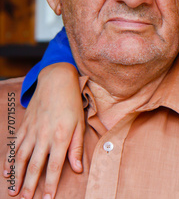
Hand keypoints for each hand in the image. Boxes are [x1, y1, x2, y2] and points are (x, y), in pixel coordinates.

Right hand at [3, 63, 84, 198]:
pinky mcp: (24, 126)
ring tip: (14, 192)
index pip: (54, 166)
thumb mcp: (79, 124)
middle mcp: (44, 136)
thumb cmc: (72, 104)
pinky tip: (7, 172)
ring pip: (22, 158)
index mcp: (60, 137)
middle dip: (30, 185)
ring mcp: (32, 131)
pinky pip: (14, 146)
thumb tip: (78, 168)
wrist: (56, 81)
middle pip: (35, 166)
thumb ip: (76, 148)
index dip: (50, 184)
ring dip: (17, 176)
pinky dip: (10, 160)